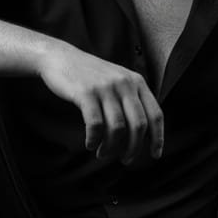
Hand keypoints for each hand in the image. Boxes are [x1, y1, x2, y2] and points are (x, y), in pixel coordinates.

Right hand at [38, 40, 163, 163]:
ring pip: (117, 128)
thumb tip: (141, 135)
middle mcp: (124, 83)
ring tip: (103, 154)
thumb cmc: (90, 76)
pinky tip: (90, 144)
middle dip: (133, 148)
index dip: (157, 138)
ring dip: (111, 147)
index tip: (155, 155)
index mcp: (137, 82)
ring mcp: (105, 87)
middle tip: (125, 160)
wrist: (60, 57)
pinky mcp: (86, 93)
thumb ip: (131, 99)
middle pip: (138, 125)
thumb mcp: (117, 80)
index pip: (155, 114)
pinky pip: (96, 125)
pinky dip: (94, 140)